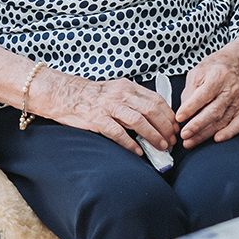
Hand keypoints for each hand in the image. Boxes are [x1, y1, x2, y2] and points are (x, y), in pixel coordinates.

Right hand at [40, 72, 177, 155]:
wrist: (63, 93)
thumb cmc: (91, 95)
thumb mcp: (116, 90)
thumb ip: (133, 100)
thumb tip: (154, 117)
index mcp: (127, 87)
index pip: (156, 100)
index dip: (169, 116)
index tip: (175, 128)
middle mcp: (120, 95)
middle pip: (151, 110)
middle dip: (165, 128)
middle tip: (171, 141)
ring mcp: (108, 107)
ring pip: (139, 121)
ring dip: (153, 136)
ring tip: (161, 147)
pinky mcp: (97, 119)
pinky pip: (118, 132)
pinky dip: (130, 143)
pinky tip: (138, 152)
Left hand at [177, 32, 238, 147]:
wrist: (238, 65)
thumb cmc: (214, 69)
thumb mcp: (197, 72)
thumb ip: (190, 91)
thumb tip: (183, 111)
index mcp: (218, 76)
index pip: (203, 95)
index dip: (190, 108)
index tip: (178, 118)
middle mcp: (231, 89)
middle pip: (214, 111)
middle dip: (197, 125)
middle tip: (184, 135)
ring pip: (222, 120)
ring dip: (205, 134)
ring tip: (190, 142)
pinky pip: (238, 124)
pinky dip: (228, 133)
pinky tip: (216, 139)